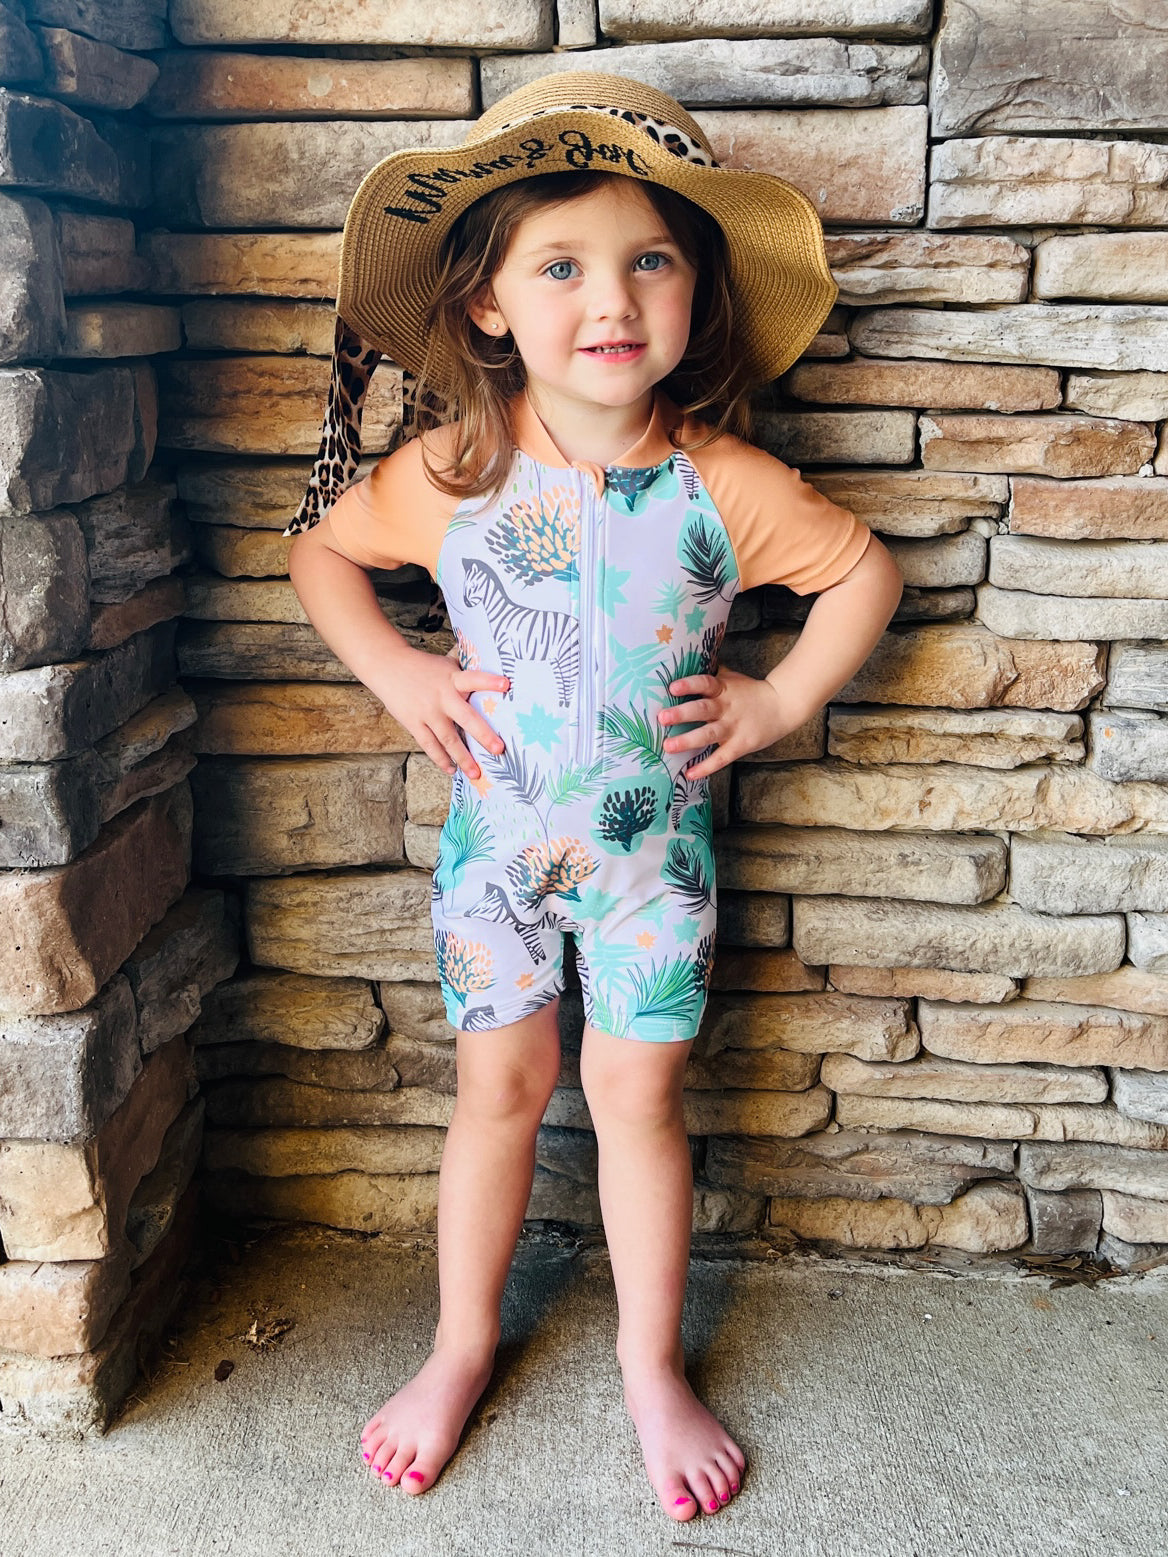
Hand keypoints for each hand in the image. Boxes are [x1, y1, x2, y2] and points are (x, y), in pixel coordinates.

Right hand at [372, 644, 508, 779]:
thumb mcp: (446, 664)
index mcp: (452, 679)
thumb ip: (465, 670)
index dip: (489, 681)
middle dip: (483, 734)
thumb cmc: (423, 666)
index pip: (473, 679)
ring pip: (448, 739)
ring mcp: (427, 712)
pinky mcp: (414, 723)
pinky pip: (429, 745)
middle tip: (499, 749)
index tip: (506, 684)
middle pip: (465, 717)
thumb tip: (489, 663)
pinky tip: (452, 769)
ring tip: (476, 773)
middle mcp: (442, 697)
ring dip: (463, 758)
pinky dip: (440, 759)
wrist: (387, 665)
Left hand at [657, 667, 794, 780]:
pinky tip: (689, 774)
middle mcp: (726, 707)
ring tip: (668, 746)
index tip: (672, 688)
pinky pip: (721, 758)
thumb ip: (712, 673)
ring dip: (687, 741)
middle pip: (702, 710)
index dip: (689, 685)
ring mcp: (733, 727)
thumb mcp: (732, 678)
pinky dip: (705, 767)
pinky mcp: (740, 745)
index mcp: (723, 689)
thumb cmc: (750, 692)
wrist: (783, 705)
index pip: (705, 683)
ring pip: (708, 734)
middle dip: (681, 714)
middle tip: (662, 717)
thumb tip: (687, 658)